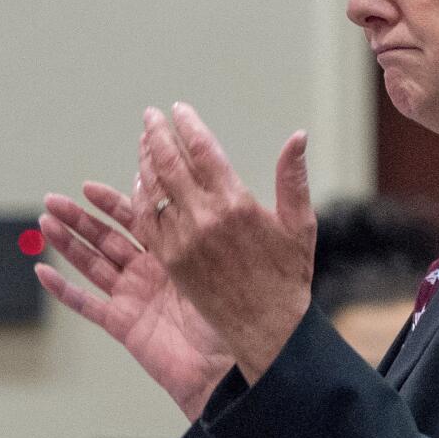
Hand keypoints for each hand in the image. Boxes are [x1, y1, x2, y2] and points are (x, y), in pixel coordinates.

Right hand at [36, 181, 233, 420]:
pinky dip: (64, 290)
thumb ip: (201, 231)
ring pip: (92, 265)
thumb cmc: (235, 318)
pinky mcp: (124, 325)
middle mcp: (150, 275)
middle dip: (79, 219)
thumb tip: (195, 195)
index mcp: (174, 256)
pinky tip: (44, 272)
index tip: (89, 188)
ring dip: (67, 244)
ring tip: (45, 224)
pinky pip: (88, 305)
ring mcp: (134, 300)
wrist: (228, 368)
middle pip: (106, 240)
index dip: (111, 204)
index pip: (137, 221)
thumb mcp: (221, 263)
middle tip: (54, 201)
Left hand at [135, 103, 315, 381]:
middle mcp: (203, 219)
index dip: (188, 126)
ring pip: (152, 189)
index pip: (203, 151)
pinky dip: (139, 197)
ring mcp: (182, 241)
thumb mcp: (299, 224)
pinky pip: (145, 221)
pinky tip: (140, 182)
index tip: (178, 109)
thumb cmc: (287, 276)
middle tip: (151, 116)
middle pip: (170, 164)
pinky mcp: (169, 261)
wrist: (266, 327)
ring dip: (145, 160)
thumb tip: (297, 135)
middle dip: (157, 135)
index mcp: (235, 204)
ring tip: (145, 140)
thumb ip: (293, 178)